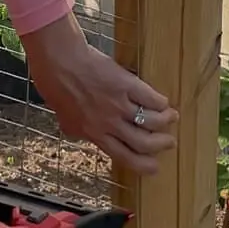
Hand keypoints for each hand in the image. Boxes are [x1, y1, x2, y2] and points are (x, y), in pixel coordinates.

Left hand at [20, 13, 177, 176]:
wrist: (59, 61)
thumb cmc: (56, 85)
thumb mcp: (65, 117)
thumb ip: (77, 129)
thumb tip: (81, 135)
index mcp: (94, 134)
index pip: (125, 157)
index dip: (144, 165)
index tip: (154, 166)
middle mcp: (109, 124)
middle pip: (144, 143)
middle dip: (161, 145)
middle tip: (169, 142)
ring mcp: (119, 104)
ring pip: (152, 121)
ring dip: (166, 121)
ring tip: (171, 117)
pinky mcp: (126, 84)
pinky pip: (151, 98)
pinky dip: (161, 102)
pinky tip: (163, 101)